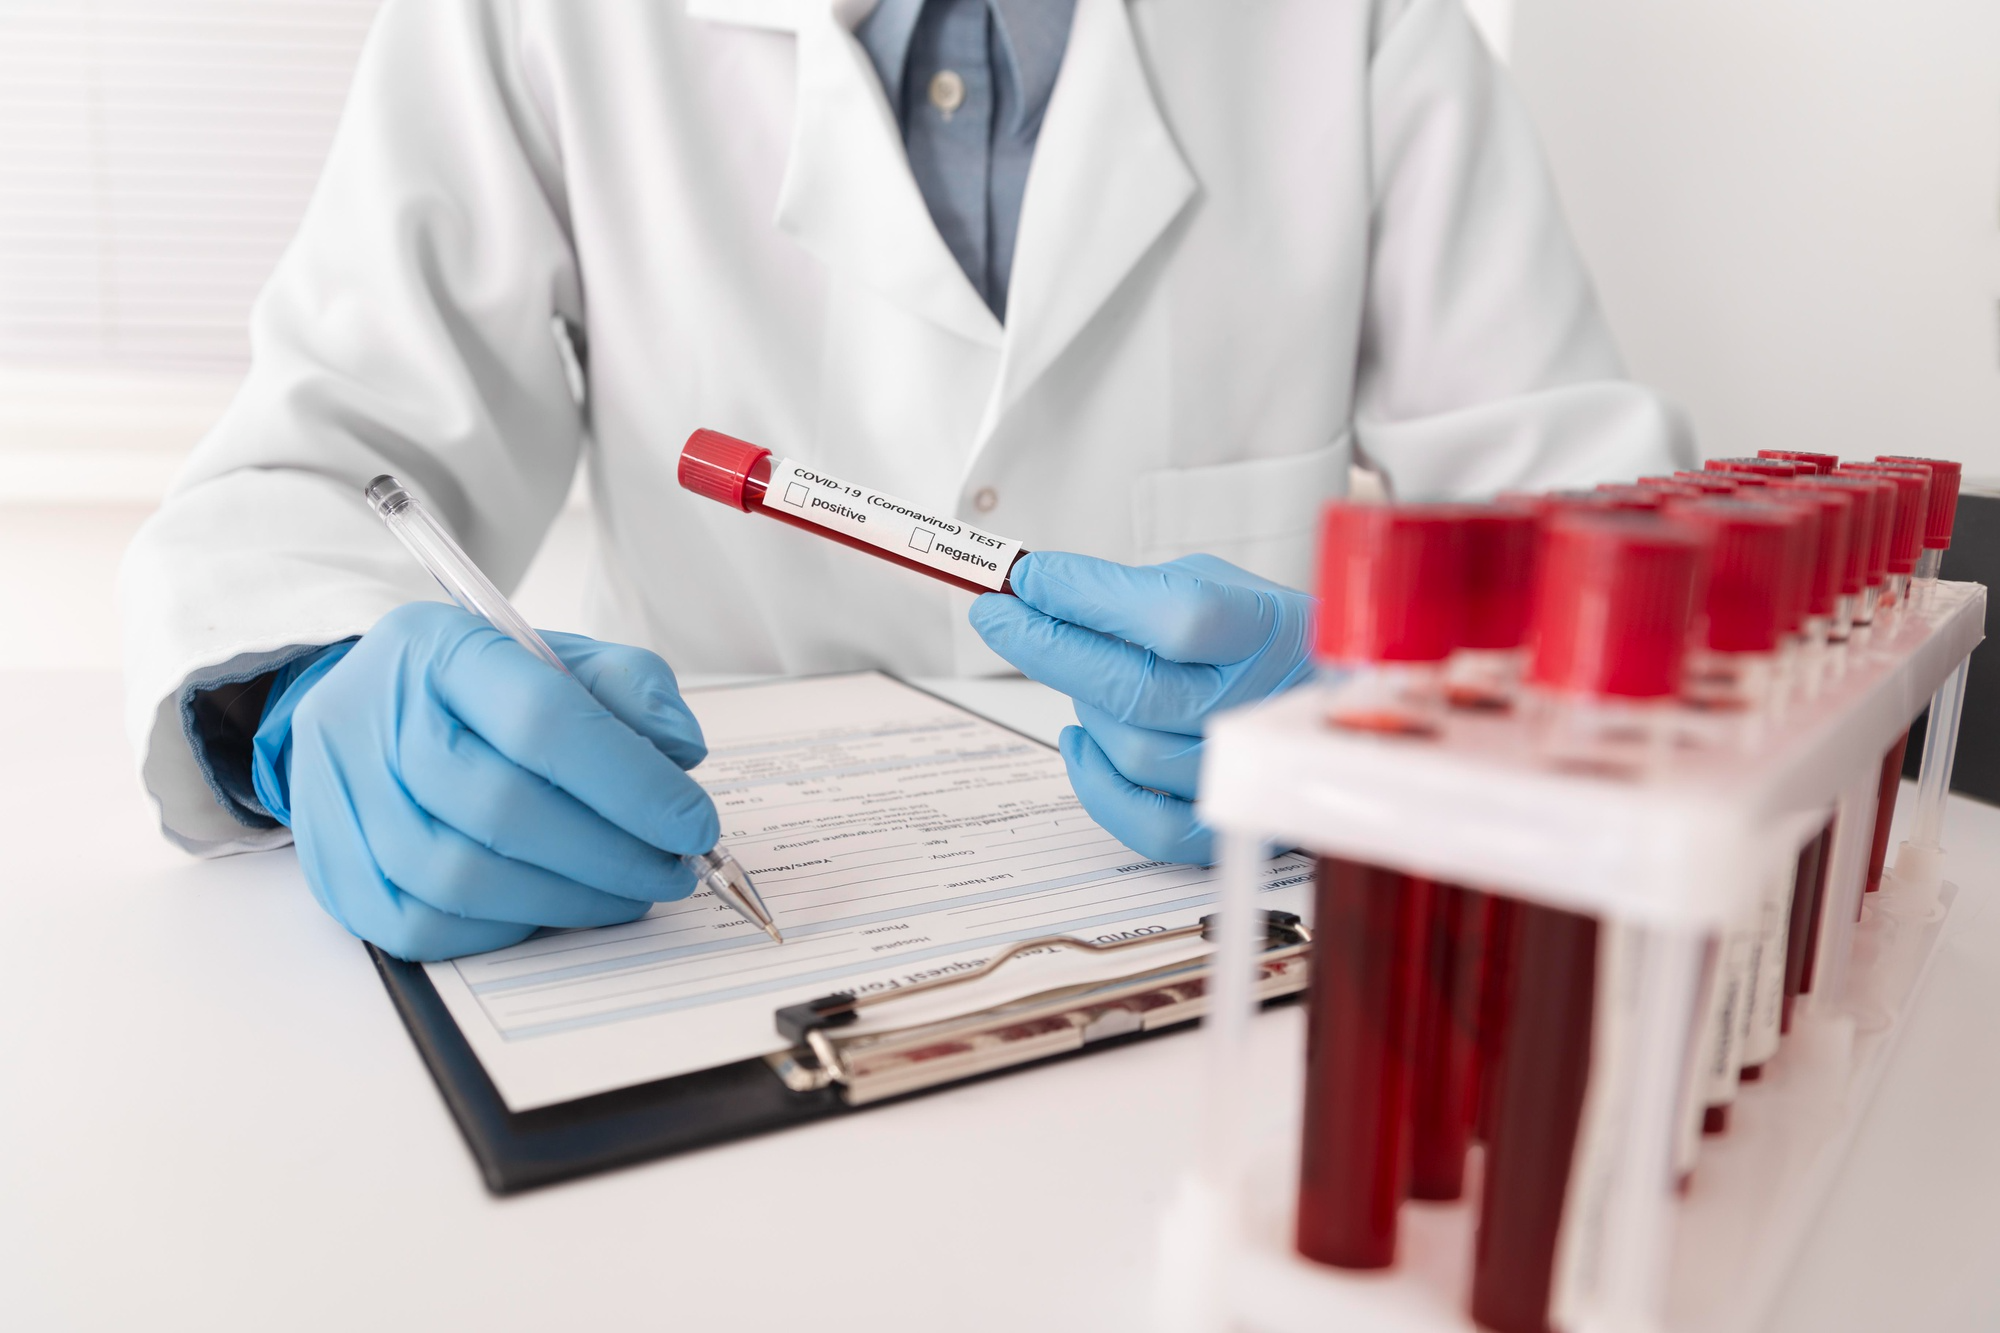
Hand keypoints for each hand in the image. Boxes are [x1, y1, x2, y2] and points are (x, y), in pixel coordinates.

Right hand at [252, 602, 718, 960]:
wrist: (367, 708)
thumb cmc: (480, 690)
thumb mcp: (558, 656)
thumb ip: (630, 688)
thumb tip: (679, 752)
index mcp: (437, 649)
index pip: (541, 719)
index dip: (630, 783)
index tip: (693, 824)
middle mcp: (372, 719)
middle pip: (502, 808)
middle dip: (612, 854)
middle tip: (673, 870)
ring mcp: (340, 800)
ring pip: (463, 879)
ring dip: (570, 900)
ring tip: (630, 892)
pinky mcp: (332, 870)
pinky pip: (425, 927)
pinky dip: (507, 928)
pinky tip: (556, 906)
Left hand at [969, 552, 1314, 863]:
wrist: (1331, 710)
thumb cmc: (1263, 644)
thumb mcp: (1221, 587)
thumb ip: (1141, 590)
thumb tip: (1044, 590)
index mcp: (1270, 631)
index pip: (1175, 614)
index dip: (1090, 596)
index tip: (1031, 577)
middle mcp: (1260, 705)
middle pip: (1134, 687)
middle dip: (1047, 647)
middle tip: (999, 618)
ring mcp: (1241, 771)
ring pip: (1128, 748)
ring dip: (1085, 708)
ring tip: (1086, 676)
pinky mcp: (1222, 821)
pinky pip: (1144, 820)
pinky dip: (1095, 782)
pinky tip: (1080, 740)